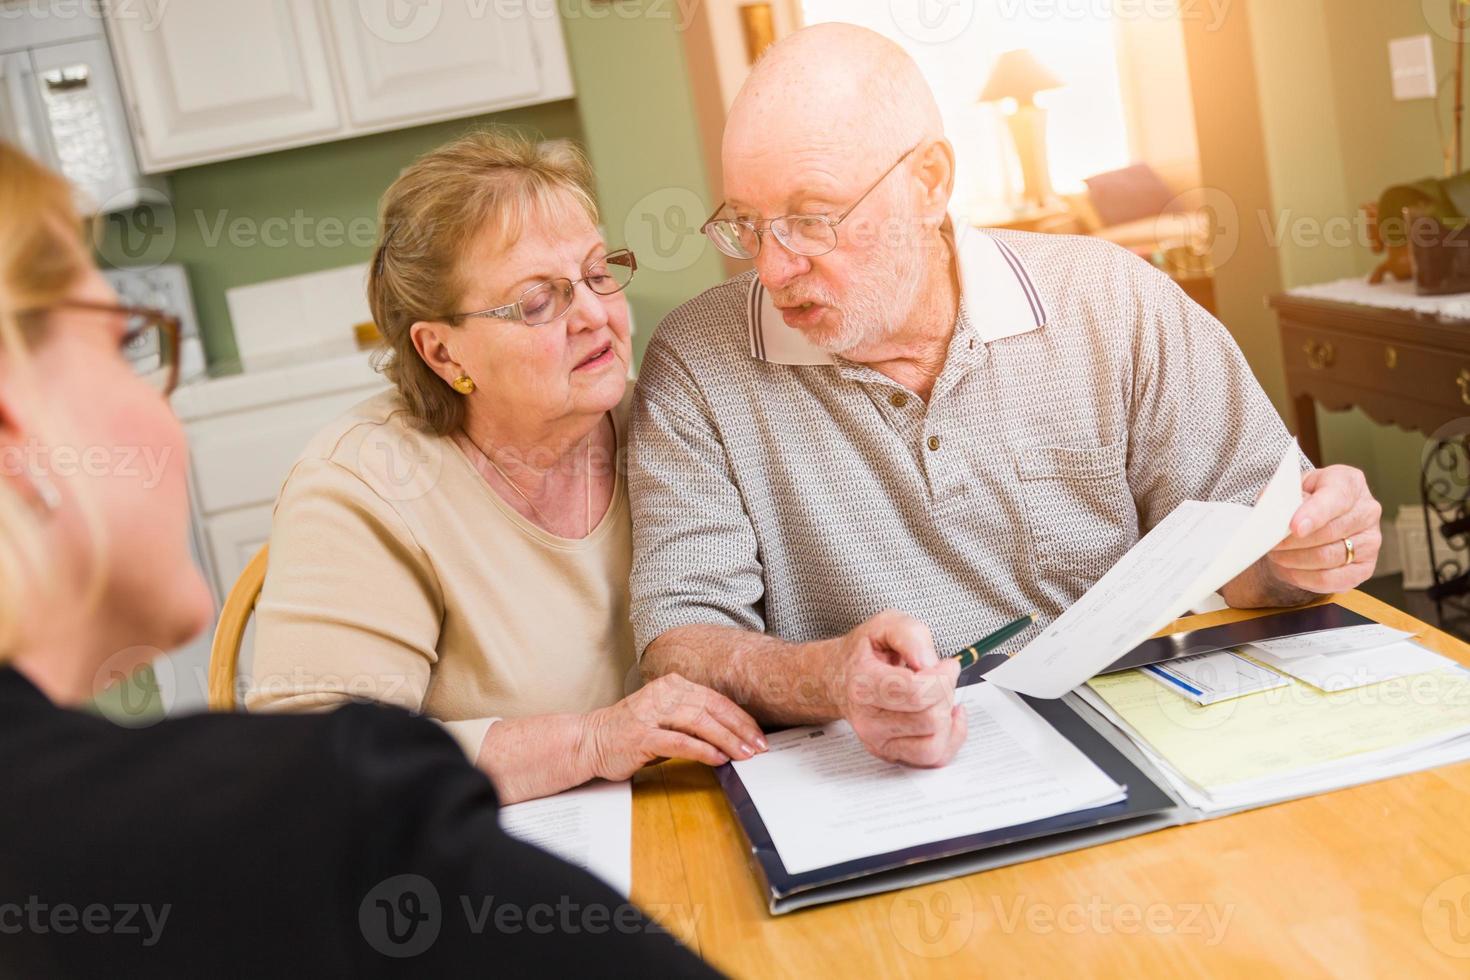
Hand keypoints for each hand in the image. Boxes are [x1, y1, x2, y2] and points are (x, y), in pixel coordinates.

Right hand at [579, 673, 766, 780]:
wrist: (590, 741)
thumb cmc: (631, 732)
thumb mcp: (666, 718)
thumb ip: (694, 721)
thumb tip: (732, 735)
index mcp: (672, 685)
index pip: (715, 699)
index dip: (740, 718)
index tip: (758, 735)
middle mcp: (663, 693)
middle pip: (711, 708)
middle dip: (740, 729)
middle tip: (759, 746)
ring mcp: (651, 713)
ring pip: (699, 722)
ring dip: (726, 740)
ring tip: (743, 754)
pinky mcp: (641, 735)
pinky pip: (679, 741)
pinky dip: (702, 750)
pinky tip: (718, 759)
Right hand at [829, 610, 966, 767]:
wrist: (839, 677)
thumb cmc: (864, 653)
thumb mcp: (885, 624)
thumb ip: (909, 634)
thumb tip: (930, 662)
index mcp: (863, 684)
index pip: (917, 692)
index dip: (942, 677)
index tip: (945, 664)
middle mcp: (868, 720)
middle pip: (930, 719)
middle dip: (946, 694)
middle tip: (939, 677)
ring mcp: (878, 741)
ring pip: (934, 744)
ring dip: (947, 717)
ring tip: (939, 697)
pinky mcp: (890, 754)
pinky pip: (933, 758)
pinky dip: (951, 738)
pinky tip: (947, 716)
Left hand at [1265, 464, 1381, 594]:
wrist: (1312, 523)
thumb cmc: (1302, 501)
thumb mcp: (1290, 488)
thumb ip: (1282, 496)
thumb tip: (1272, 512)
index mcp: (1350, 483)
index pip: (1336, 498)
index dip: (1315, 514)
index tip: (1294, 527)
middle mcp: (1367, 511)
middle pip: (1330, 532)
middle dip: (1294, 541)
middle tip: (1271, 544)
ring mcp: (1371, 541)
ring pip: (1328, 557)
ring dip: (1295, 559)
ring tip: (1277, 555)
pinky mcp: (1365, 569)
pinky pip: (1331, 580)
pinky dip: (1304, 577)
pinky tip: (1290, 570)